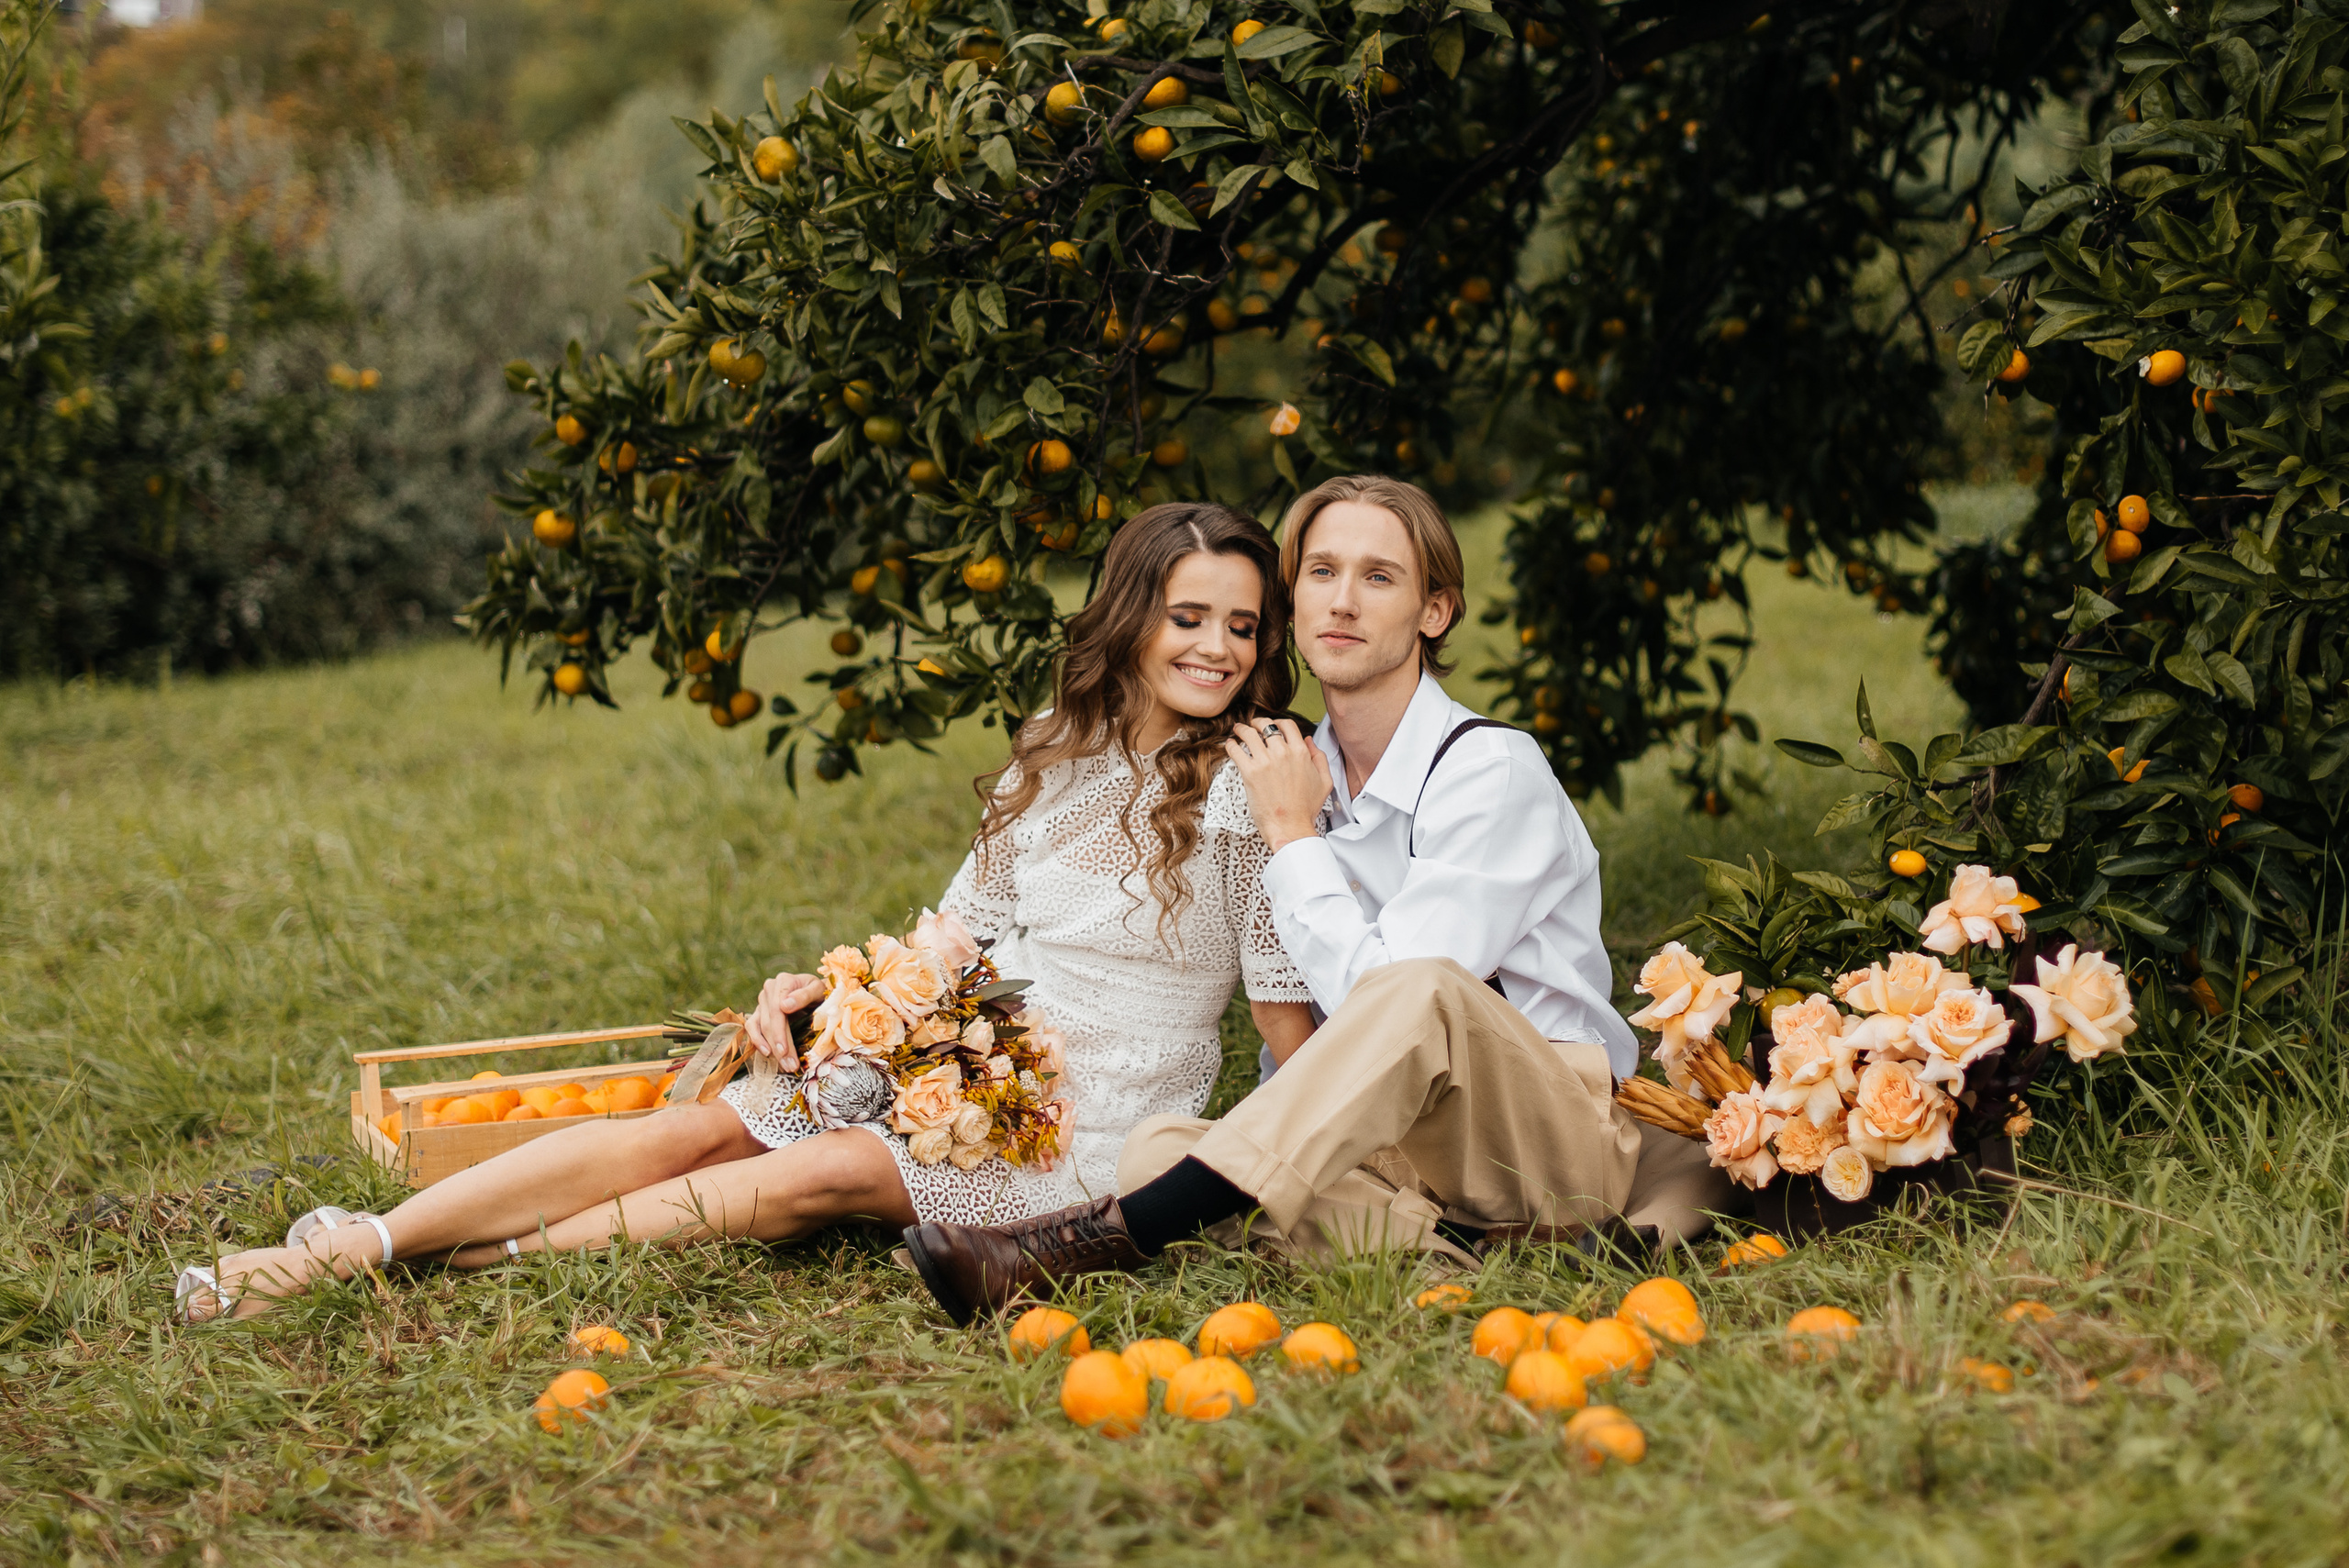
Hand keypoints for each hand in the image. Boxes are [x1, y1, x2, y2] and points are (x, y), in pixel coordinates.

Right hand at [745, 972, 823, 1060]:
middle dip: (779, 1047)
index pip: (776, 1010)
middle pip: (769, 1022)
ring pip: (761, 1027)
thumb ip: (804, 995)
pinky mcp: (759, 1011)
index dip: (779, 1032)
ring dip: (771, 1049)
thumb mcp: (818, 990)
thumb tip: (784, 1006)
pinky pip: (751, 1026)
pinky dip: (756, 1040)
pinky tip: (766, 1053)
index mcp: (783, 982)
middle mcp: (769, 989)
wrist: (815, 991)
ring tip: (785, 1065)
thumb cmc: (819, 991)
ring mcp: (762, 1001)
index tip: (785, 1051)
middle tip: (790, 1065)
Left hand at [1224, 718, 1332, 851]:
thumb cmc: (1306, 809)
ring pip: (1249, 734)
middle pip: (1266, 726)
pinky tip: (1230, 745)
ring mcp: (1265, 762)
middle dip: (1257, 723)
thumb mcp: (1324, 782)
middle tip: (1251, 726)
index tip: (1271, 725)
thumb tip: (1309, 740)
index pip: (1287, 725)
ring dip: (1241, 729)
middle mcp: (1283, 753)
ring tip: (1238, 730)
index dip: (1277, 722)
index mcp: (1301, 753)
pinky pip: (1236, 751)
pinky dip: (1231, 745)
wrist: (1290, 827)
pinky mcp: (1250, 772)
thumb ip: (1320, 758)